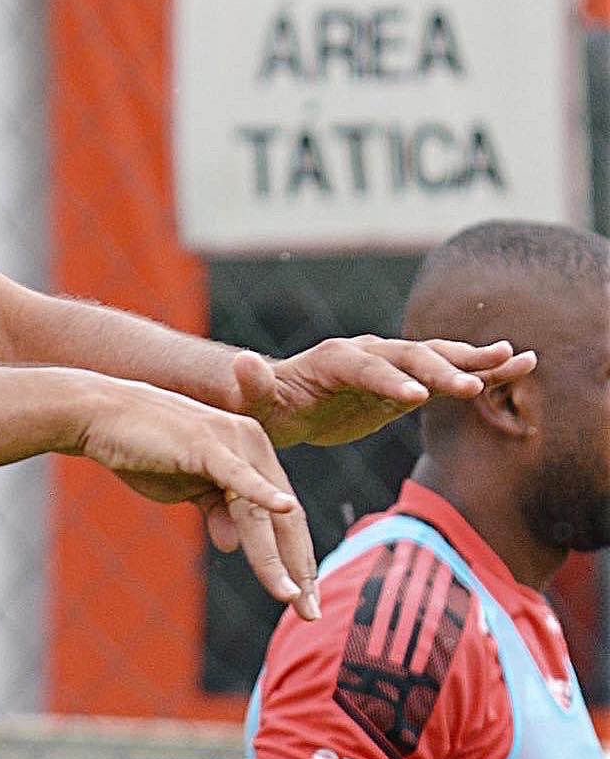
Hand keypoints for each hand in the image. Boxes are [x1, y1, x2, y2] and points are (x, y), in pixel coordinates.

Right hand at [75, 378, 320, 619]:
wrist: (102, 417)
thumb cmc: (142, 448)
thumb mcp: (185, 487)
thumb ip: (216, 510)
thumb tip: (232, 545)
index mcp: (251, 452)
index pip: (284, 515)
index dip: (296, 559)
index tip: (304, 601)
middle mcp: (251, 442)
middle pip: (285, 517)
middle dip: (299, 568)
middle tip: (310, 613)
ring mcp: (230, 440)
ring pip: (260, 512)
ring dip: (276, 557)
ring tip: (290, 595)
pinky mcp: (206, 443)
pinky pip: (238, 475)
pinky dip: (261, 493)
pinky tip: (282, 508)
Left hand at [230, 336, 537, 449]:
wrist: (286, 401)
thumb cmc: (267, 404)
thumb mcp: (256, 401)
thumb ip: (252, 385)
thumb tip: (240, 363)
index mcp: (334, 359)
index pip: (364, 367)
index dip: (387, 380)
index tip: (413, 398)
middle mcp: (368, 354)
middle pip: (407, 358)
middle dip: (438, 370)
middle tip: (470, 387)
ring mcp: (393, 366)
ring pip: (437, 358)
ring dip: (474, 359)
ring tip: (517, 357)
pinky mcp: (410, 383)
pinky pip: (449, 375)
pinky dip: (482, 369)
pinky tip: (517, 366)